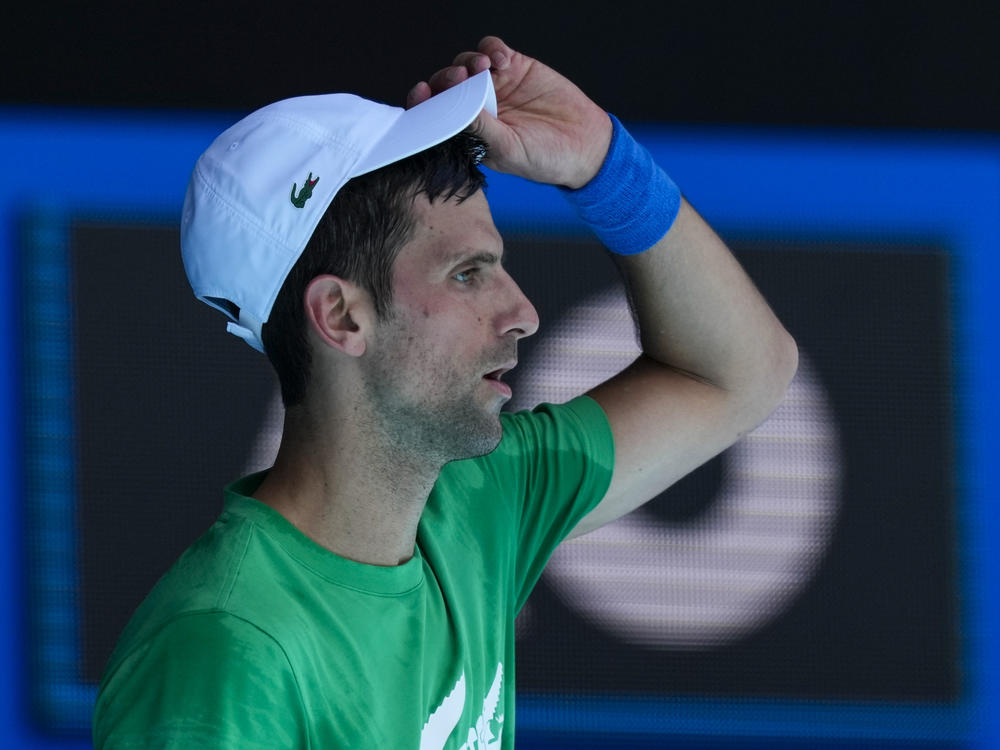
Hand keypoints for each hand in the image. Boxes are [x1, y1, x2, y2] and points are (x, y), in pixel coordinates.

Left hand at [407, 36, 611, 188]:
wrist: (584, 145)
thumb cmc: (544, 158)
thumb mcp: (508, 149)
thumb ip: (480, 129)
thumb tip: (452, 111)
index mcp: (469, 132)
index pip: (437, 114)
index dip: (424, 102)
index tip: (421, 94)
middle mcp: (477, 108)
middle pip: (447, 85)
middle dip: (446, 80)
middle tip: (457, 80)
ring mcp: (495, 86)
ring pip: (466, 63)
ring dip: (468, 62)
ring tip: (482, 68)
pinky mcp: (515, 68)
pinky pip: (493, 49)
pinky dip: (491, 49)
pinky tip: (501, 59)